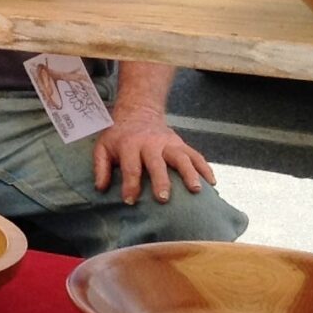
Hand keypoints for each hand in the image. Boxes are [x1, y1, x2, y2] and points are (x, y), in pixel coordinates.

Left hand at [92, 108, 215, 204]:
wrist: (138, 112)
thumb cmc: (119, 136)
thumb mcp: (103, 147)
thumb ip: (101, 167)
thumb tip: (101, 188)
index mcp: (130, 145)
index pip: (131, 167)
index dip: (130, 185)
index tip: (130, 201)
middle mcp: (151, 143)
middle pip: (157, 162)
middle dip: (161, 180)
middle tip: (163, 198)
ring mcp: (169, 143)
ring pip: (182, 157)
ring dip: (190, 173)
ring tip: (196, 190)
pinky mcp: (181, 144)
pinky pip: (196, 155)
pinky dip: (205, 168)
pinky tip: (211, 182)